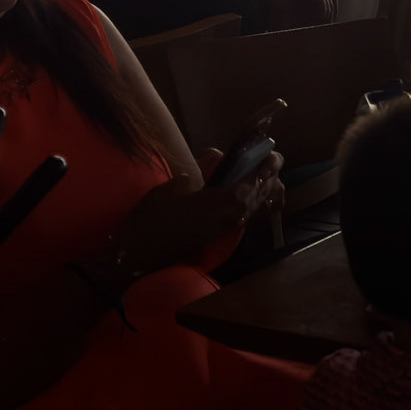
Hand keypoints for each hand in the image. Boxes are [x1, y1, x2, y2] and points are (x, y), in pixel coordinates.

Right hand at [109, 147, 282, 278]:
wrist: (139, 254)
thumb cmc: (150, 219)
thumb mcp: (169, 190)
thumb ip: (190, 180)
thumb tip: (199, 176)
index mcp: (217, 204)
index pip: (252, 185)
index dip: (264, 170)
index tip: (271, 155)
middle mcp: (227, 218)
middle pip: (259, 196)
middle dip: (269, 178)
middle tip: (271, 160)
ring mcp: (225, 229)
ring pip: (254, 208)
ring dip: (263, 191)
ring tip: (265, 174)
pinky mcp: (219, 235)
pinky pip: (244, 217)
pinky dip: (252, 204)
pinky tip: (250, 195)